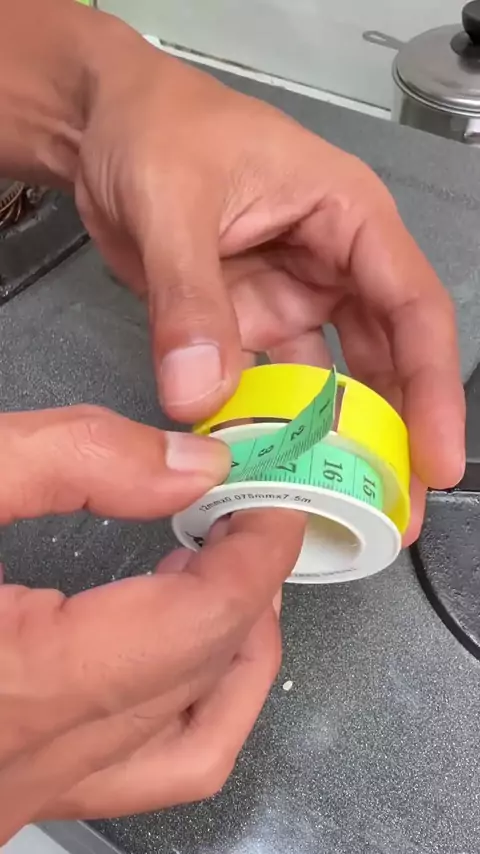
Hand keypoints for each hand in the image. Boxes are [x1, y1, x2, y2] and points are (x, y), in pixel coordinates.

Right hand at [0, 405, 303, 839]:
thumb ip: (70, 459)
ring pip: (187, 754)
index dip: (257, 553)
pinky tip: (171, 649)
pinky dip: (182, 708)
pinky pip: (132, 775)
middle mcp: (24, 766)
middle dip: (250, 592)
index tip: (274, 496)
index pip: (200, 625)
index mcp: (16, 686)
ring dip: (233, 661)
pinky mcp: (2, 793)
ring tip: (234, 582)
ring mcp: (15, 796)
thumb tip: (189, 464)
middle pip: (203, 684)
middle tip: (253, 520)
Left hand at [73, 29, 464, 543]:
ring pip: (332, 379)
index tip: (435, 458)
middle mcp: (333, 264)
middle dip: (396, 433)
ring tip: (344, 505)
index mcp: (348, 217)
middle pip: (386, 358)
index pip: (412, 307)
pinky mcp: (251, 323)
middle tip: (395, 510)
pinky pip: (269, 384)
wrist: (102, 130)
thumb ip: (189, 299)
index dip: (433, 387)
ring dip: (338, 440)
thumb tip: (201, 398)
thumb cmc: (154, 128)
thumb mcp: (173, 201)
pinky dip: (270, 426)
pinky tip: (271, 468)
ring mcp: (292, 299)